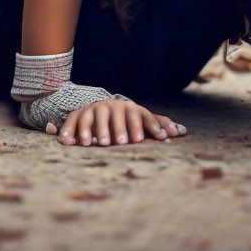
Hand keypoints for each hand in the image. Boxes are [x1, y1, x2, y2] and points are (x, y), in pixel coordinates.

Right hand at [49, 99, 186, 145]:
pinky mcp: (78, 114)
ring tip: (95, 144)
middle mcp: (112, 106)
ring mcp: (94, 109)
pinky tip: (67, 142)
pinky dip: (68, 131)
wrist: (101, 107)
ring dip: (93, 131)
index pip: (139, 115)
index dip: (142, 126)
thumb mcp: (142, 119)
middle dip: (118, 129)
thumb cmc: (127, 119)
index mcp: (130, 108)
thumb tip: (182, 131)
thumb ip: (159, 125)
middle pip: (116, 116)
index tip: (143, 140)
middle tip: (120, 143)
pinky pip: (72, 121)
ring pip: (94, 117)